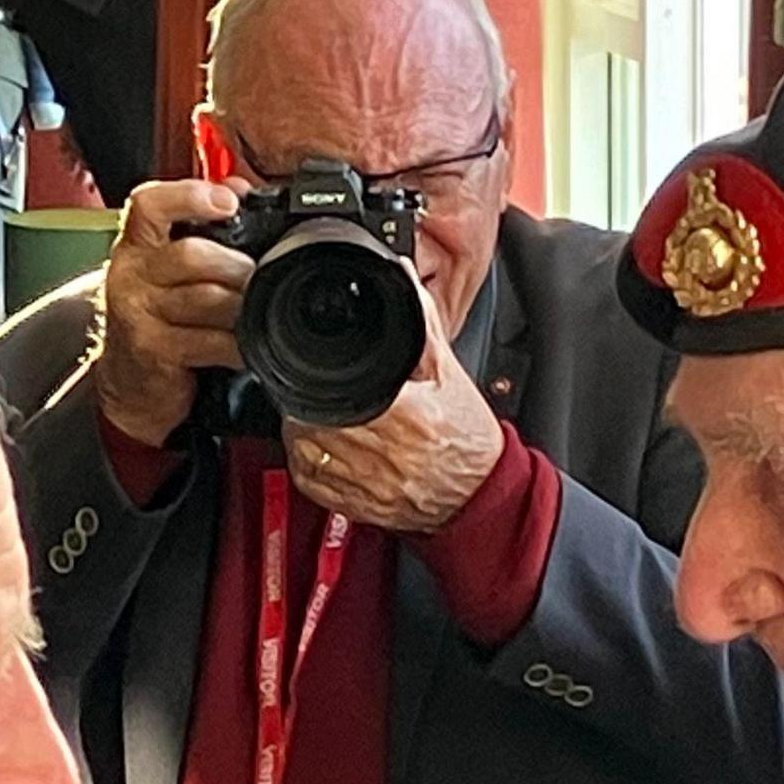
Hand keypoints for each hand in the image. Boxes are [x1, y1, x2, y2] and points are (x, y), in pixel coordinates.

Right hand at [91, 179, 256, 451]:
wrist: (128, 378)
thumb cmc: (156, 314)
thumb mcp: (168, 264)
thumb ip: (200, 222)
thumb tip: (238, 186)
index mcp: (137, 244)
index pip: (149, 205)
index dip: (188, 197)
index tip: (227, 202)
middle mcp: (131, 274)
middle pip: (191, 255)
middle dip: (236, 266)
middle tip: (258, 275)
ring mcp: (138, 313)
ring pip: (205, 298)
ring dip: (241, 306)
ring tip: (257, 310)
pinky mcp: (153, 350)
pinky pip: (207, 341)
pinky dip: (235, 344)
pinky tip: (246, 345)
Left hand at [283, 299, 504, 536]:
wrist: (482, 495)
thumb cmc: (468, 438)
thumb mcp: (451, 374)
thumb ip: (421, 324)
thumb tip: (400, 275)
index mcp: (410, 417)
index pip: (345, 394)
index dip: (322, 379)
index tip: (316, 368)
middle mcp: (388, 455)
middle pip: (318, 422)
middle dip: (308, 402)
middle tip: (314, 389)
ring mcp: (371, 485)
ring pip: (308, 453)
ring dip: (300, 432)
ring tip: (312, 414)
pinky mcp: (360, 508)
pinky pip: (312, 485)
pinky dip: (305, 463)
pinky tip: (315, 448)